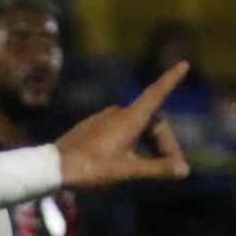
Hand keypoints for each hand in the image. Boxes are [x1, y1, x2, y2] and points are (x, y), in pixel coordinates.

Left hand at [54, 68, 190, 191]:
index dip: (171, 80)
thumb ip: (157, 169)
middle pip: (152, 124)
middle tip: (170, 169)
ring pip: (137, 129)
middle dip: (165, 145)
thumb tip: (184, 170)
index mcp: (129, 119)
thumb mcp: (127, 171)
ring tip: (150, 170)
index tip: (183, 64)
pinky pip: (121, 131)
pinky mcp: (93, 127)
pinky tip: (127, 164)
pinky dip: (133, 144)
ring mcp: (104, 119)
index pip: (156, 94)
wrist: (51, 168)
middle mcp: (118, 113)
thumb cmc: (90, 168)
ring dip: (149, 146)